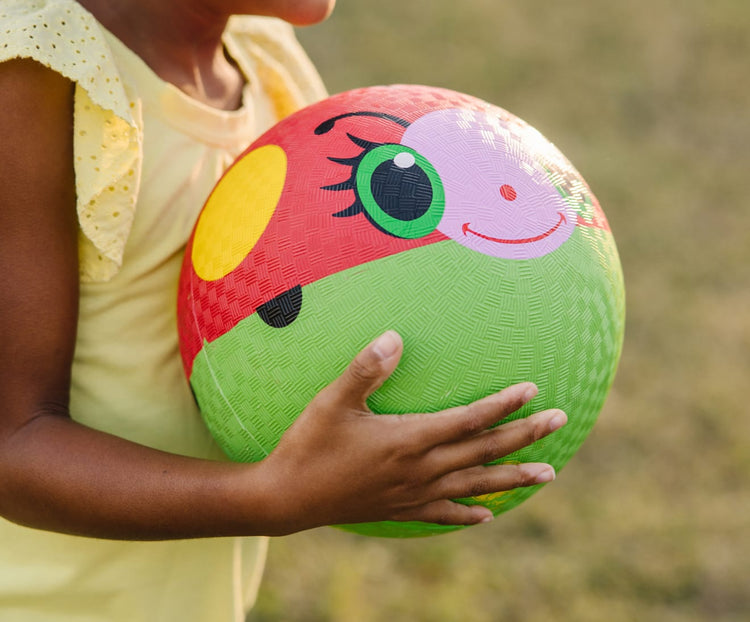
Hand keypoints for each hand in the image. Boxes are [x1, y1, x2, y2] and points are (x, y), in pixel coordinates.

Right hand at [261, 330, 566, 532]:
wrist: (286, 499)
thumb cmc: (309, 444)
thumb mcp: (333, 401)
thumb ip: (366, 368)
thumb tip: (395, 336)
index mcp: (409, 439)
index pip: (469, 419)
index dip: (503, 405)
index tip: (533, 390)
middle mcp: (420, 469)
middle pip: (483, 450)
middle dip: (525, 436)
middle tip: (560, 422)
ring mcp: (412, 494)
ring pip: (475, 484)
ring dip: (512, 477)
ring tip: (548, 476)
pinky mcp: (400, 510)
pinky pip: (444, 514)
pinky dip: (469, 513)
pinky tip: (487, 515)